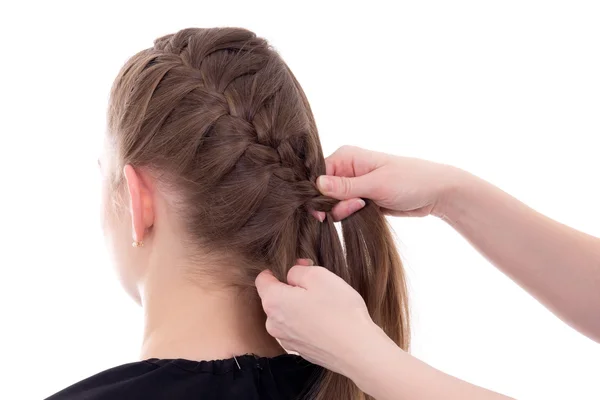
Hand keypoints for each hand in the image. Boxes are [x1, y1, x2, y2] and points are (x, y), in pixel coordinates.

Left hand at [255, 259, 381, 374]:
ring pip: (287, 314)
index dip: (279, 269)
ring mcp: (286, 340)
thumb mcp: (319, 275)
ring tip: (325, 306)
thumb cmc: (340, 311)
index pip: (262, 279)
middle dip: (291, 288)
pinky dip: (308, 322)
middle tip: (317, 287)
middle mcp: (273, 323)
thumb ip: (297, 270)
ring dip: (300, 307)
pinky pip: (298, 329)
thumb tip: (291, 274)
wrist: (358, 351)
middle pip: (275, 297)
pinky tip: (327, 322)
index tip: (299, 268)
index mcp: (273, 302)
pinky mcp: (300, 350)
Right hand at [317, 145, 464, 220]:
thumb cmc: (409, 180)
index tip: (328, 209)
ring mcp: (354, 185)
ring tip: (365, 207)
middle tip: (357, 206)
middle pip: (323, 192)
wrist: (435, 193)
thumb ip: (345, 186)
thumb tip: (316, 184)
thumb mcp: (376, 184)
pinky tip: (365, 213)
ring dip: (345, 211)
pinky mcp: (361, 199)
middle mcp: (346, 169)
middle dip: (335, 204)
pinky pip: (345, 210)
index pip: (318, 175)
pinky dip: (351, 215)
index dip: (318, 194)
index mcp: (346, 156)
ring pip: (334, 204)